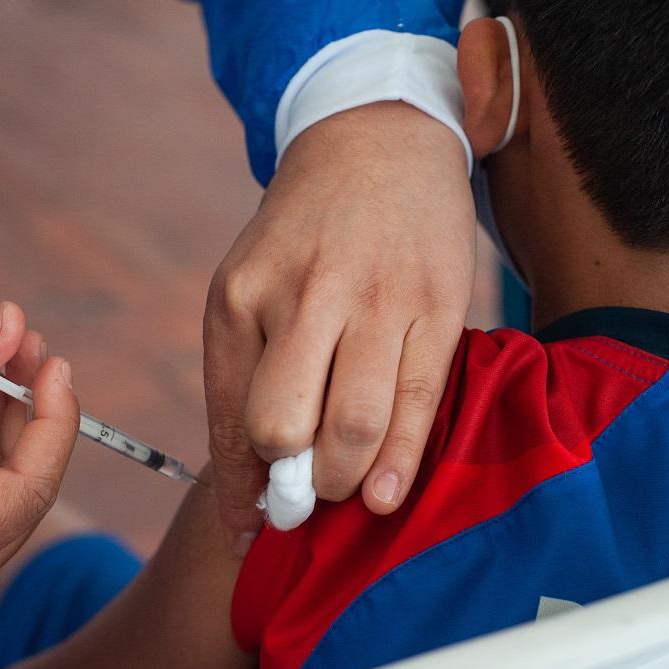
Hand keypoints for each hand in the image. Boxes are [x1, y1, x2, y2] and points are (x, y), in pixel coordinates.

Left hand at [205, 102, 475, 553]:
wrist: (377, 142)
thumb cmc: (305, 235)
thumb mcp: (249, 283)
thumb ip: (245, 375)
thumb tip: (247, 493)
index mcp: (242, 292)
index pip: (229, 416)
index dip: (239, 487)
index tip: (250, 526)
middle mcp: (305, 294)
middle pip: (283, 428)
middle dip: (292, 484)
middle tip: (305, 495)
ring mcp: (378, 297)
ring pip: (353, 426)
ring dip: (345, 481)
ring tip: (347, 487)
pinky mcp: (439, 302)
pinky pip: (419, 402)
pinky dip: (399, 463)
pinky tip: (385, 495)